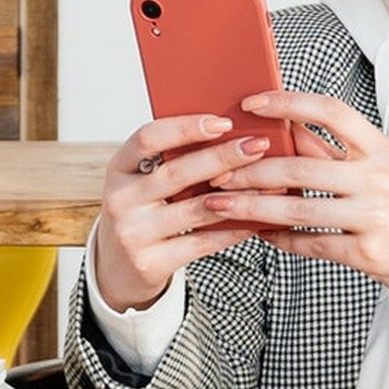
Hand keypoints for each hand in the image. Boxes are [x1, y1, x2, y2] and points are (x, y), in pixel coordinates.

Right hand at [94, 115, 271, 310]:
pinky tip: (256, 220)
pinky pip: (201, 242)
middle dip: (222, 157)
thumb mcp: (145, 182)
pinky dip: (233, 230)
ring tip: (270, 184)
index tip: (224, 122)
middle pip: (177, 172)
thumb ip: (174, 159)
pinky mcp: (150, 263)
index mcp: (118, 168)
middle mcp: (119, 199)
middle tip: (257, 145)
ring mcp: (132, 233)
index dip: (186, 127)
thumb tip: (231, 132)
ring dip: (238, 195)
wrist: (120, 266)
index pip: (148, 138)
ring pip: (195, 209)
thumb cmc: (143, 211)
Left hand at [202, 90, 388, 303]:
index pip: (331, 112)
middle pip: (301, 166)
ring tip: (221, 205)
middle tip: (217, 173)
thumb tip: (285, 127)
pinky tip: (259, 234)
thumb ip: (334, 150)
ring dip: (252, 207)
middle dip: (250, 170)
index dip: (288, 102)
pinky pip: (312, 244)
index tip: (251, 102)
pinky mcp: (368, 253)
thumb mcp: (381, 166)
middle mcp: (379, 178)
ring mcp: (375, 216)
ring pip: (299, 208)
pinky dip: (280, 239)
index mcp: (381, 148)